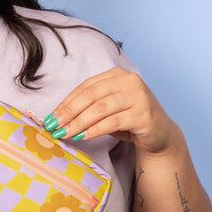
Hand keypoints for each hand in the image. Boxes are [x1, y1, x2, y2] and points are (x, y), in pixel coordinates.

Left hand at [43, 67, 179, 154]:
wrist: (160, 134)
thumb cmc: (129, 120)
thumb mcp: (108, 108)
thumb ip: (88, 107)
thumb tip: (58, 118)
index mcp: (116, 74)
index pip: (85, 87)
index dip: (66, 102)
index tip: (51, 117)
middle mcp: (128, 80)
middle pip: (90, 95)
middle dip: (69, 112)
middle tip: (54, 126)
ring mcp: (138, 95)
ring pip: (100, 108)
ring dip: (79, 123)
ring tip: (65, 134)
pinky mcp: (144, 113)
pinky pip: (113, 121)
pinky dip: (95, 130)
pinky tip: (83, 136)